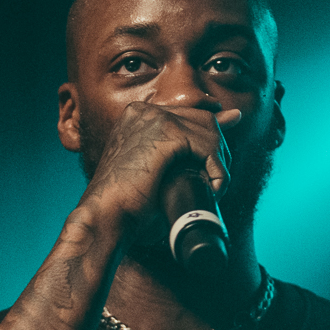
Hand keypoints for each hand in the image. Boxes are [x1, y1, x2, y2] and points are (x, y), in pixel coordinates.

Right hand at [80, 100, 241, 234]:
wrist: (105, 217)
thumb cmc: (126, 204)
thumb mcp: (153, 172)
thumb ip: (178, 155)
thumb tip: (210, 147)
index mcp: (136, 118)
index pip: (186, 116)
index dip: (209, 135)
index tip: (225, 146)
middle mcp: (144, 111)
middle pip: (202, 119)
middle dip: (217, 150)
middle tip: (217, 179)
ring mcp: (154, 118)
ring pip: (209, 130)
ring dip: (219, 162)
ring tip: (213, 188)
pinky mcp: (166, 132)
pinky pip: (208, 145)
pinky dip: (217, 169)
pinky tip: (213, 188)